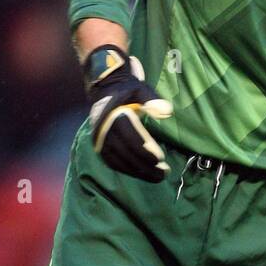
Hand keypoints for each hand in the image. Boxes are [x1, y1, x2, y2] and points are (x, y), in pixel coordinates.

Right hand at [83, 45, 172, 181]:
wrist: (104, 88)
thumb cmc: (127, 90)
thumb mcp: (140, 89)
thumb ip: (152, 100)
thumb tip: (167, 111)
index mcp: (114, 116)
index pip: (131, 139)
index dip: (145, 152)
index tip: (160, 160)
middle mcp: (104, 130)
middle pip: (126, 154)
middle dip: (145, 167)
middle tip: (163, 174)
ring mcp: (100, 139)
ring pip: (119, 161)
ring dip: (137, 172)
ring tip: (156, 177)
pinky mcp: (99, 145)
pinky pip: (112, 162)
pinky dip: (126, 170)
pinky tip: (140, 174)